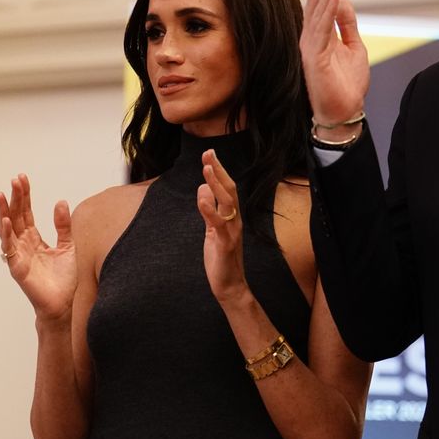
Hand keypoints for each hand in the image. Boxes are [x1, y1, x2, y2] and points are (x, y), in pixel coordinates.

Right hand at [0, 174, 76, 322]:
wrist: (63, 304)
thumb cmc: (64, 279)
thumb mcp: (68, 246)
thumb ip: (63, 225)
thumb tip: (60, 202)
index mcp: (34, 239)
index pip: (26, 212)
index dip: (24, 196)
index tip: (22, 178)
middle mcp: (23, 244)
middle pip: (16, 216)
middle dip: (15, 198)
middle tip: (14, 180)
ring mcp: (18, 255)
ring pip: (7, 229)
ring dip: (4, 212)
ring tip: (2, 195)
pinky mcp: (18, 267)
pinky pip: (9, 248)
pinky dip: (6, 234)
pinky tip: (6, 220)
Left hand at [197, 150, 249, 303]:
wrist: (230, 286)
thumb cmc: (220, 257)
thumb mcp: (212, 229)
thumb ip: (209, 210)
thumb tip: (203, 187)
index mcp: (232, 216)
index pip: (227, 188)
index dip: (219, 170)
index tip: (209, 154)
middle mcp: (235, 220)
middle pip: (229, 189)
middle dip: (218, 170)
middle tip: (208, 153)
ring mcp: (232, 231)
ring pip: (227, 202)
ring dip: (216, 184)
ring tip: (206, 168)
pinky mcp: (226, 244)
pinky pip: (219, 224)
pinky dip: (210, 210)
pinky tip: (202, 199)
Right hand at [300, 0, 369, 132]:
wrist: (344, 113)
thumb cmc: (347, 85)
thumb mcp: (354, 48)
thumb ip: (348, 25)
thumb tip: (344, 0)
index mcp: (320, 36)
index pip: (322, 4)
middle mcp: (311, 39)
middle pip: (316, 4)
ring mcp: (310, 48)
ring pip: (317, 13)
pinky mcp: (314, 58)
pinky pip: (320, 30)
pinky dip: (327, 12)